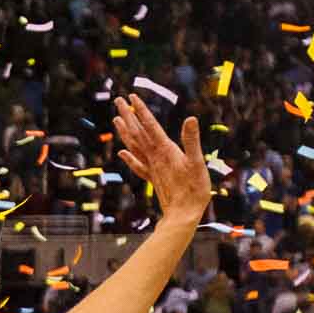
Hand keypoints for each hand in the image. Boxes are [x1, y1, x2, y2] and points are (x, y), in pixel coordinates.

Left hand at [111, 94, 210, 223]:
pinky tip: (122, 152)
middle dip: (128, 115)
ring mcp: (152, 168)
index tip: (131, 96)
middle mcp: (154, 157)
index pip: (150, 125)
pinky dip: (129, 157)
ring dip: (125, 132)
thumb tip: (191, 119)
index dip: (141, 110)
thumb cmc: (193, 190)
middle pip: (138, 133)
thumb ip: (192, 141)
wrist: (183, 216)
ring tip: (116, 119)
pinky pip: (137, 165)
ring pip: (134, 146)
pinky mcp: (153, 179)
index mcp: (165, 150)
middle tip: (118, 101)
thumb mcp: (197, 163)